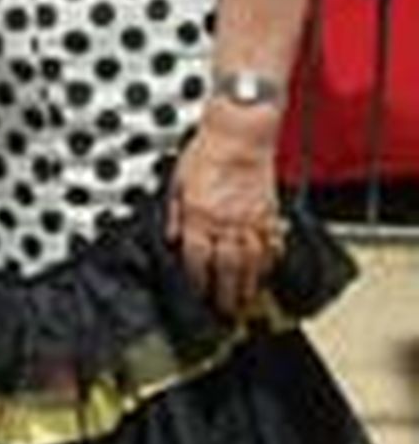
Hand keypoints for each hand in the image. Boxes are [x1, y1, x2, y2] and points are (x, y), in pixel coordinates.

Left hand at [166, 107, 286, 317]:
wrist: (241, 131)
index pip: (198, 260)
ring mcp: (251, 219)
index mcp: (200, 215)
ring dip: (250, 285)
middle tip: (226, 312)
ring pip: (252, 263)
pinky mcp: (270, 212)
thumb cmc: (208, 150)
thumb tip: (172, 239)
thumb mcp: (177, 180)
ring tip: (247, 300)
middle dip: (227, 295)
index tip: (198, 294)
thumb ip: (174, 214)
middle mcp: (226, 222)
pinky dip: (270, 262)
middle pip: (228, 269)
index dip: (198, 282)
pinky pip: (271, 245)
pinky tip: (266, 271)